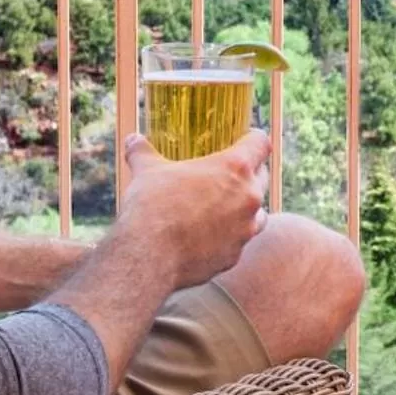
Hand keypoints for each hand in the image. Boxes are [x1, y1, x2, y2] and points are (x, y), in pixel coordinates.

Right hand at [120, 129, 270, 290]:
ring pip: (258, 214)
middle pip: (262, 178)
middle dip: (250, 173)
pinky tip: (209, 236)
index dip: (254, 139)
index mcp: (234, 168)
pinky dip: (229, 237)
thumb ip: (143, 152)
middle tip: (231, 173)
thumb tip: (133, 139)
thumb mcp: (146, 170)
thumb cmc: (152, 205)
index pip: (260, 144)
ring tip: (224, 206)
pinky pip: (239, 241)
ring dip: (245, 208)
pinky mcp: (235, 255)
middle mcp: (248, 197)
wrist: (149, 255)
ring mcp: (245, 229)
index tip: (247, 138)